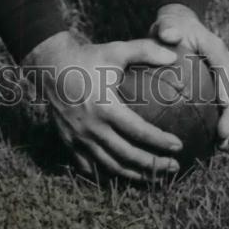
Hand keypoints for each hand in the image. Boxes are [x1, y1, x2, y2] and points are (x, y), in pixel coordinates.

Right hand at [22, 30, 183, 181]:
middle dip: (154, 165)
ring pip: (111, 165)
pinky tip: (122, 174)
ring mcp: (79, 138)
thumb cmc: (87, 57)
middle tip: (174, 167)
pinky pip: (90, 166)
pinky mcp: (69, 141)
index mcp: (106, 107)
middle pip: (128, 155)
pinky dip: (108, 174)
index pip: (139, 131)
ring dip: (135, 174)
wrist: (50, 65)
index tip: (178, 146)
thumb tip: (173, 55)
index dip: (160, 142)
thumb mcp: (115, 51)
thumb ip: (145, 51)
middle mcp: (93, 127)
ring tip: (155, 177)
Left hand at [150, 4, 228, 146]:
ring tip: (220, 145)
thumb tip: (169, 35)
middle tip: (222, 135)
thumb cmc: (171, 27)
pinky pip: (222, 105)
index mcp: (215, 47)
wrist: (179, 25)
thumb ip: (167, 28)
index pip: (224, 66)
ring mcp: (224, 75)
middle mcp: (225, 62)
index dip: (226, 85)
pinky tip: (209, 143)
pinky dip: (219, 122)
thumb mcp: (166, 25)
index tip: (224, 105)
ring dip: (228, 122)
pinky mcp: (218, 85)